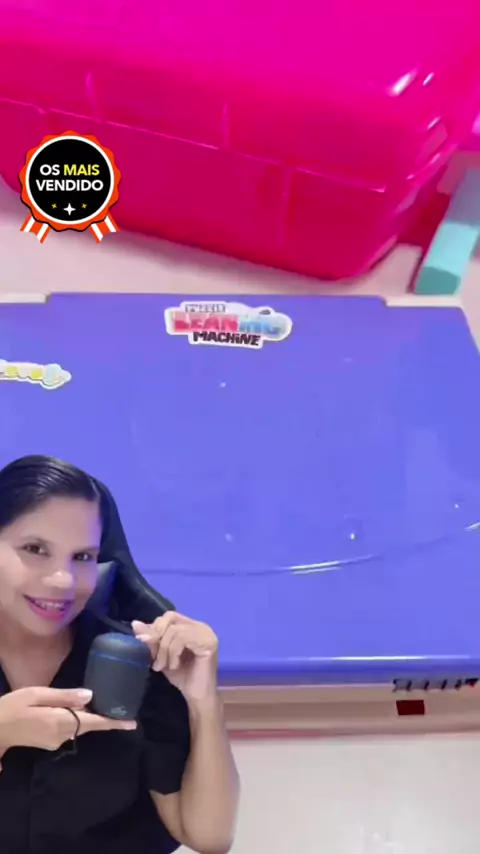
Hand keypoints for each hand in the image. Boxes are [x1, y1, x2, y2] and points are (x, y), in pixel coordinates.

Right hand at [0, 687, 136, 761]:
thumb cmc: (13, 707)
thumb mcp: (37, 694)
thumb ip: (64, 696)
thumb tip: (91, 696)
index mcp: (60, 722)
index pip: (94, 723)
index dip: (114, 723)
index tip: (132, 723)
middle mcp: (61, 735)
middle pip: (88, 724)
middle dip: (101, 715)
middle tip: (113, 701)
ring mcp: (55, 742)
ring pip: (78, 726)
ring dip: (85, 715)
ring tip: (89, 700)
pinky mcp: (49, 743)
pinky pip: (68, 729)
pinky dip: (73, 719)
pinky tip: (68, 708)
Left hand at [132, 612, 218, 703]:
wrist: (197, 697)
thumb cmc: (182, 676)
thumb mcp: (162, 655)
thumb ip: (152, 640)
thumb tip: (135, 624)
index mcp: (191, 626)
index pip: (169, 615)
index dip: (155, 628)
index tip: (146, 645)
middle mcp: (200, 626)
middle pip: (170, 617)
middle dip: (157, 638)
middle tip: (155, 659)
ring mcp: (206, 633)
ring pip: (174, 630)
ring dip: (164, 650)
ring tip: (163, 666)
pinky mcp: (209, 642)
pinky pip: (182, 639)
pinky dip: (173, 653)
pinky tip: (175, 666)